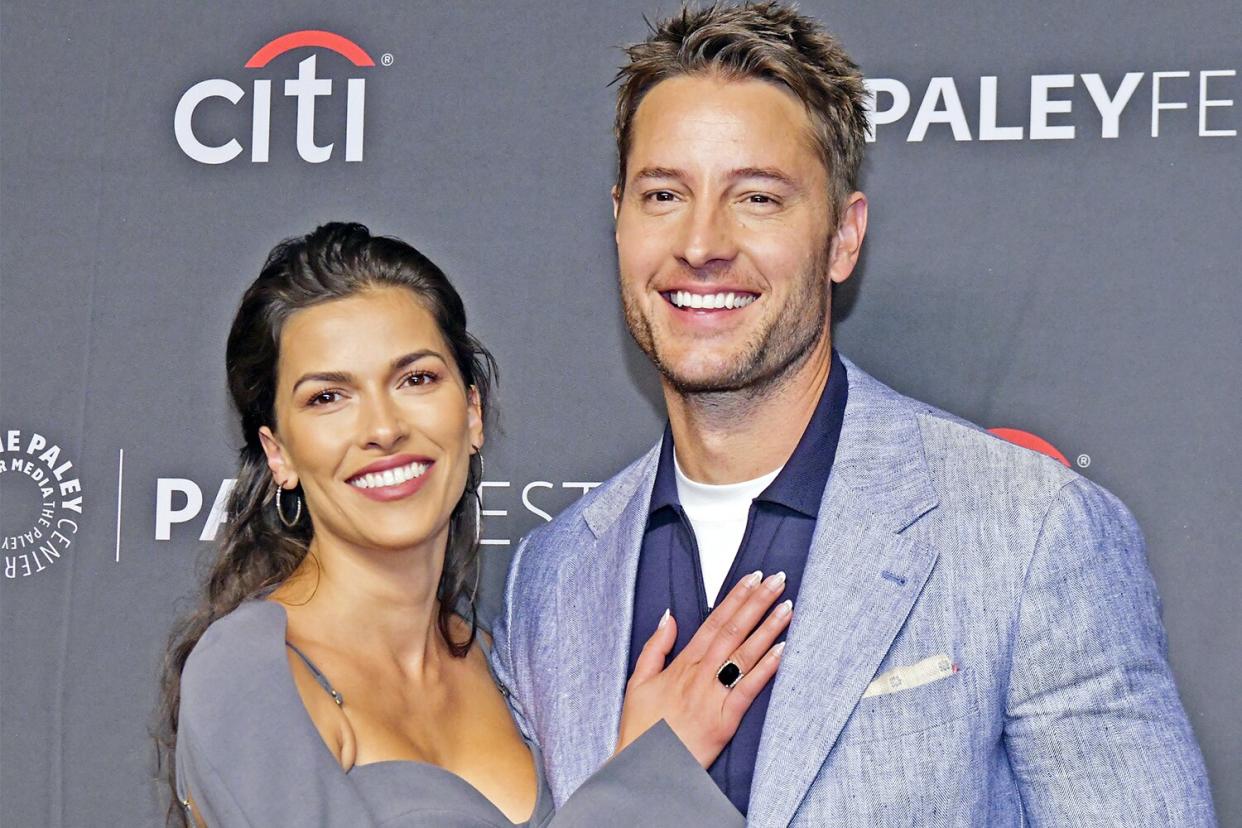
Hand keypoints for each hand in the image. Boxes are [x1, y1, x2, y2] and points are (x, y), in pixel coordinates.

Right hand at [616, 570, 792, 767]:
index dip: (735, 598)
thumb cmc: (642, 729)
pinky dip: (766, 668)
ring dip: (767, 628)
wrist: (644, 769)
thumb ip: (656, 647)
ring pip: (744, 654)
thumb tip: (669, 616)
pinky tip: (783, 649)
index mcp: (682, 664)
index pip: (714, 622)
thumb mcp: (638, 682)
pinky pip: (748, 689)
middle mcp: (700, 674)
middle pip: (733, 630)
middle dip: (757, 602)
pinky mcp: (725, 720)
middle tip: (778, 579)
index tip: (753, 578)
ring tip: (787, 606)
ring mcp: (713, 696)